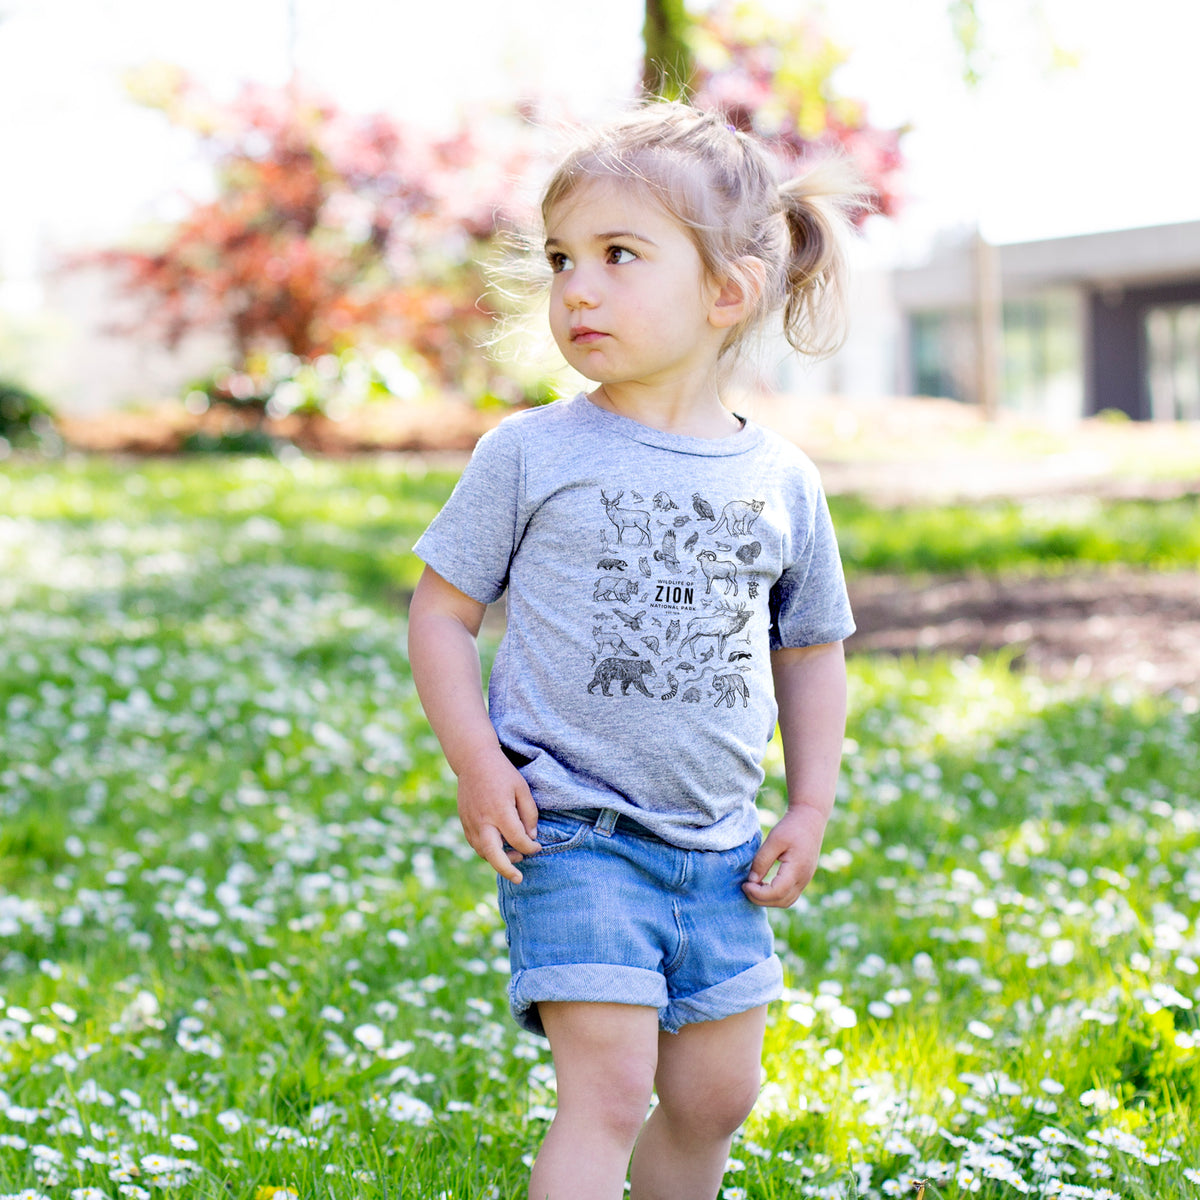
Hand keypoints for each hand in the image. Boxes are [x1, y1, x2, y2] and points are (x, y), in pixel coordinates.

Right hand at [455, 754, 540, 883]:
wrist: (473, 761)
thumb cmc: (502, 773)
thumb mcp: (522, 789)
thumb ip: (529, 814)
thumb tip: (531, 837)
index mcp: (500, 812)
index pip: (518, 840)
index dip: (530, 847)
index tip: (537, 847)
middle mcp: (483, 821)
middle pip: (493, 855)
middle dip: (507, 870)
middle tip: (519, 878)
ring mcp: (471, 823)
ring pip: (482, 852)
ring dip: (498, 860)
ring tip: (514, 858)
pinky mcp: (464, 822)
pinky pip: (475, 844)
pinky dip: (487, 851)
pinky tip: (499, 847)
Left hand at [742, 805, 827, 907]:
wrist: (810, 820)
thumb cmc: (791, 827)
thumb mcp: (773, 840)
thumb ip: (762, 861)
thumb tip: (751, 881)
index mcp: (797, 869)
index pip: (777, 892)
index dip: (758, 893)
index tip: (744, 884)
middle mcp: (803, 879)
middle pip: (782, 901)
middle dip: (760, 899)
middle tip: (745, 887)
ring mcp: (805, 880)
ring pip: (786, 901)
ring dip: (768, 900)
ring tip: (753, 887)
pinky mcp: (803, 879)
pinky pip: (789, 895)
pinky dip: (775, 896)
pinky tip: (763, 885)